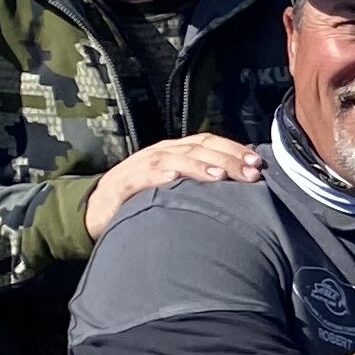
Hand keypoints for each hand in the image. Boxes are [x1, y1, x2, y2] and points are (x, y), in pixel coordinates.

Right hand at [83, 135, 261, 240]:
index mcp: (174, 152)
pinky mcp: (119, 187)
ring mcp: (137, 168)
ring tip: (219, 175)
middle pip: (195, 149)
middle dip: (226, 159)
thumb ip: (201, 184)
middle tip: (250, 173)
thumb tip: (242, 186)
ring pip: (171, 159)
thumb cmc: (143, 201)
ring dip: (197, 166)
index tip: (258, 163)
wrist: (96, 212)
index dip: (233, 149)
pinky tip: (174, 179)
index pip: (206, 142)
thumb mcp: (176, 189)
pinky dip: (158, 176)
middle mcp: (158, 154)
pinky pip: (140, 178)